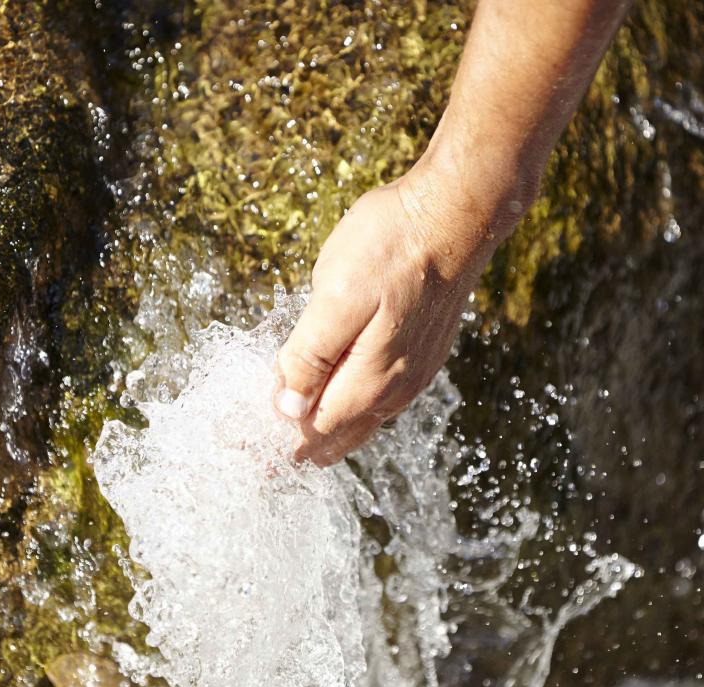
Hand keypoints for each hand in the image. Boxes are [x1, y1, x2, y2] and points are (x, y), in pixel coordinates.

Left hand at [273, 163, 498, 465]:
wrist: (457, 213)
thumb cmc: (392, 247)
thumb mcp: (337, 296)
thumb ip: (311, 355)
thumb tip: (288, 408)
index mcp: (370, 380)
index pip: (314, 429)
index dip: (280, 438)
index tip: (247, 445)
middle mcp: (397, 388)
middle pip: (341, 434)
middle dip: (305, 444)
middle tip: (270, 457)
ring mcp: (416, 371)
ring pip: (366, 419)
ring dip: (332, 428)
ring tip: (304, 439)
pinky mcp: (426, 350)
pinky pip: (385, 398)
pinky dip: (357, 407)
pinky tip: (347, 398)